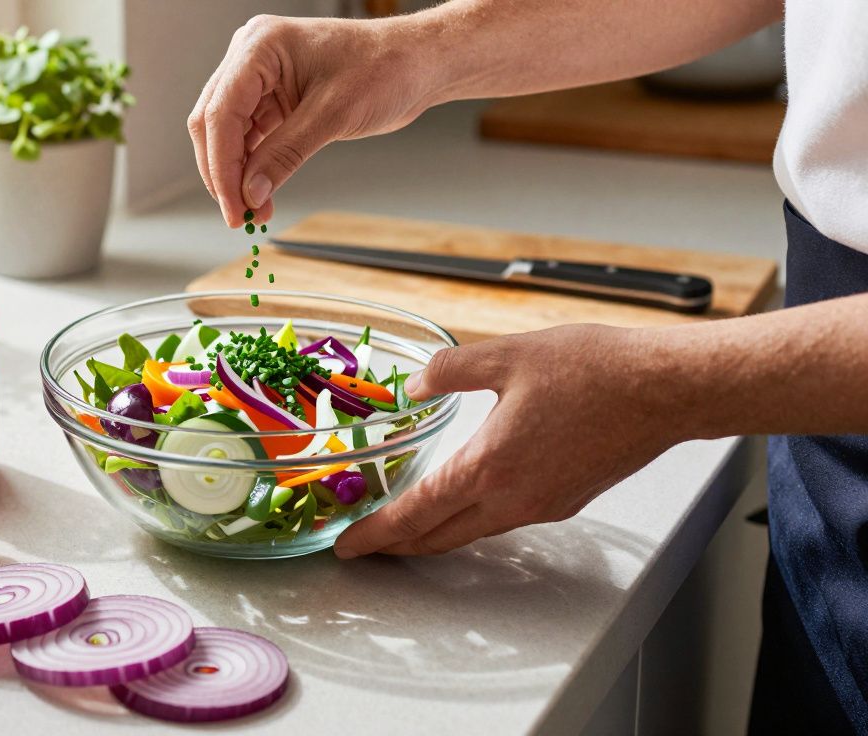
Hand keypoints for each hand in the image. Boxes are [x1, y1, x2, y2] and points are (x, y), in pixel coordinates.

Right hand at [188, 15, 437, 226]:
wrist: (416, 63)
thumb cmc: (385, 68)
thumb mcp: (333, 115)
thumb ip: (285, 154)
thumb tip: (250, 193)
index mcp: (260, 45)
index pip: (221, 111)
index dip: (221, 165)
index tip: (233, 206)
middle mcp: (251, 56)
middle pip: (213, 122)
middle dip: (224, 173)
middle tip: (239, 215)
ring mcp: (261, 77)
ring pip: (227, 134)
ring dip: (237, 175)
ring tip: (254, 211)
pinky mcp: (273, 97)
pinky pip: (249, 136)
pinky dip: (253, 167)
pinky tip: (261, 194)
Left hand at [335, 324, 683, 557]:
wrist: (666, 390)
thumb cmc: (595, 371)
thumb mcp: (506, 354)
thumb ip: (449, 370)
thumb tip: (415, 383)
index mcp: (488, 467)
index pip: (415, 516)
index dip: (376, 535)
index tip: (346, 546)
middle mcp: (512, 500)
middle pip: (438, 538)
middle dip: (396, 545)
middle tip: (366, 542)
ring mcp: (541, 506)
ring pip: (471, 532)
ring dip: (433, 533)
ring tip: (404, 523)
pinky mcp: (564, 501)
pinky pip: (502, 520)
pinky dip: (470, 519)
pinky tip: (464, 497)